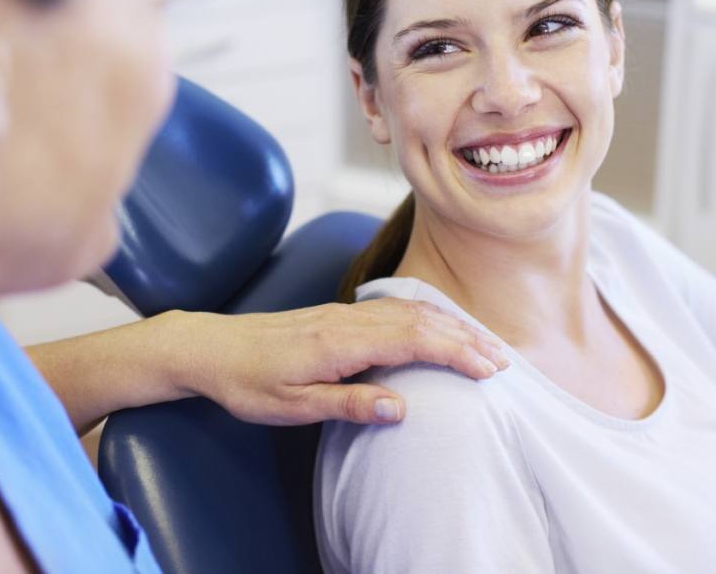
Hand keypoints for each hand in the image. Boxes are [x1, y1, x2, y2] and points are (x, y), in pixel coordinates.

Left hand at [162, 299, 509, 425]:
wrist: (213, 347)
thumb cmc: (248, 382)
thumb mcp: (291, 405)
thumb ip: (347, 404)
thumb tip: (401, 407)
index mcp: (341, 342)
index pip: (414, 340)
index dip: (456, 352)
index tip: (489, 369)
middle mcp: (349, 320)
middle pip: (421, 320)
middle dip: (465, 338)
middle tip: (503, 360)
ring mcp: (345, 312)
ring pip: (410, 310)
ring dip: (450, 324)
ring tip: (483, 343)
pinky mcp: (340, 314)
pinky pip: (394, 307)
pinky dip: (426, 315)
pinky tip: (437, 324)